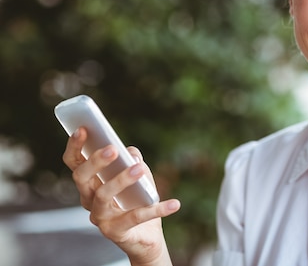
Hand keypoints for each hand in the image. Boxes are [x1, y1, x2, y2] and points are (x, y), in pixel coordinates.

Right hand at [63, 127, 180, 265]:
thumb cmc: (139, 200)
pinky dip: (157, 209)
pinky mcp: (115, 232)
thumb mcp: (139, 176)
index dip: (75, 146)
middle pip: (82, 178)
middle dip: (95, 162)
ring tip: (139, 168)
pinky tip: (174, 203)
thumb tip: (130, 152)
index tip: (83, 129)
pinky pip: (135, 217)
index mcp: (91, 183)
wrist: (147, 235)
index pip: (74, 163)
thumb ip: (134, 161)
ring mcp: (100, 217)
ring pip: (102, 195)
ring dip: (121, 180)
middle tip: (113, 150)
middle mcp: (89, 199)